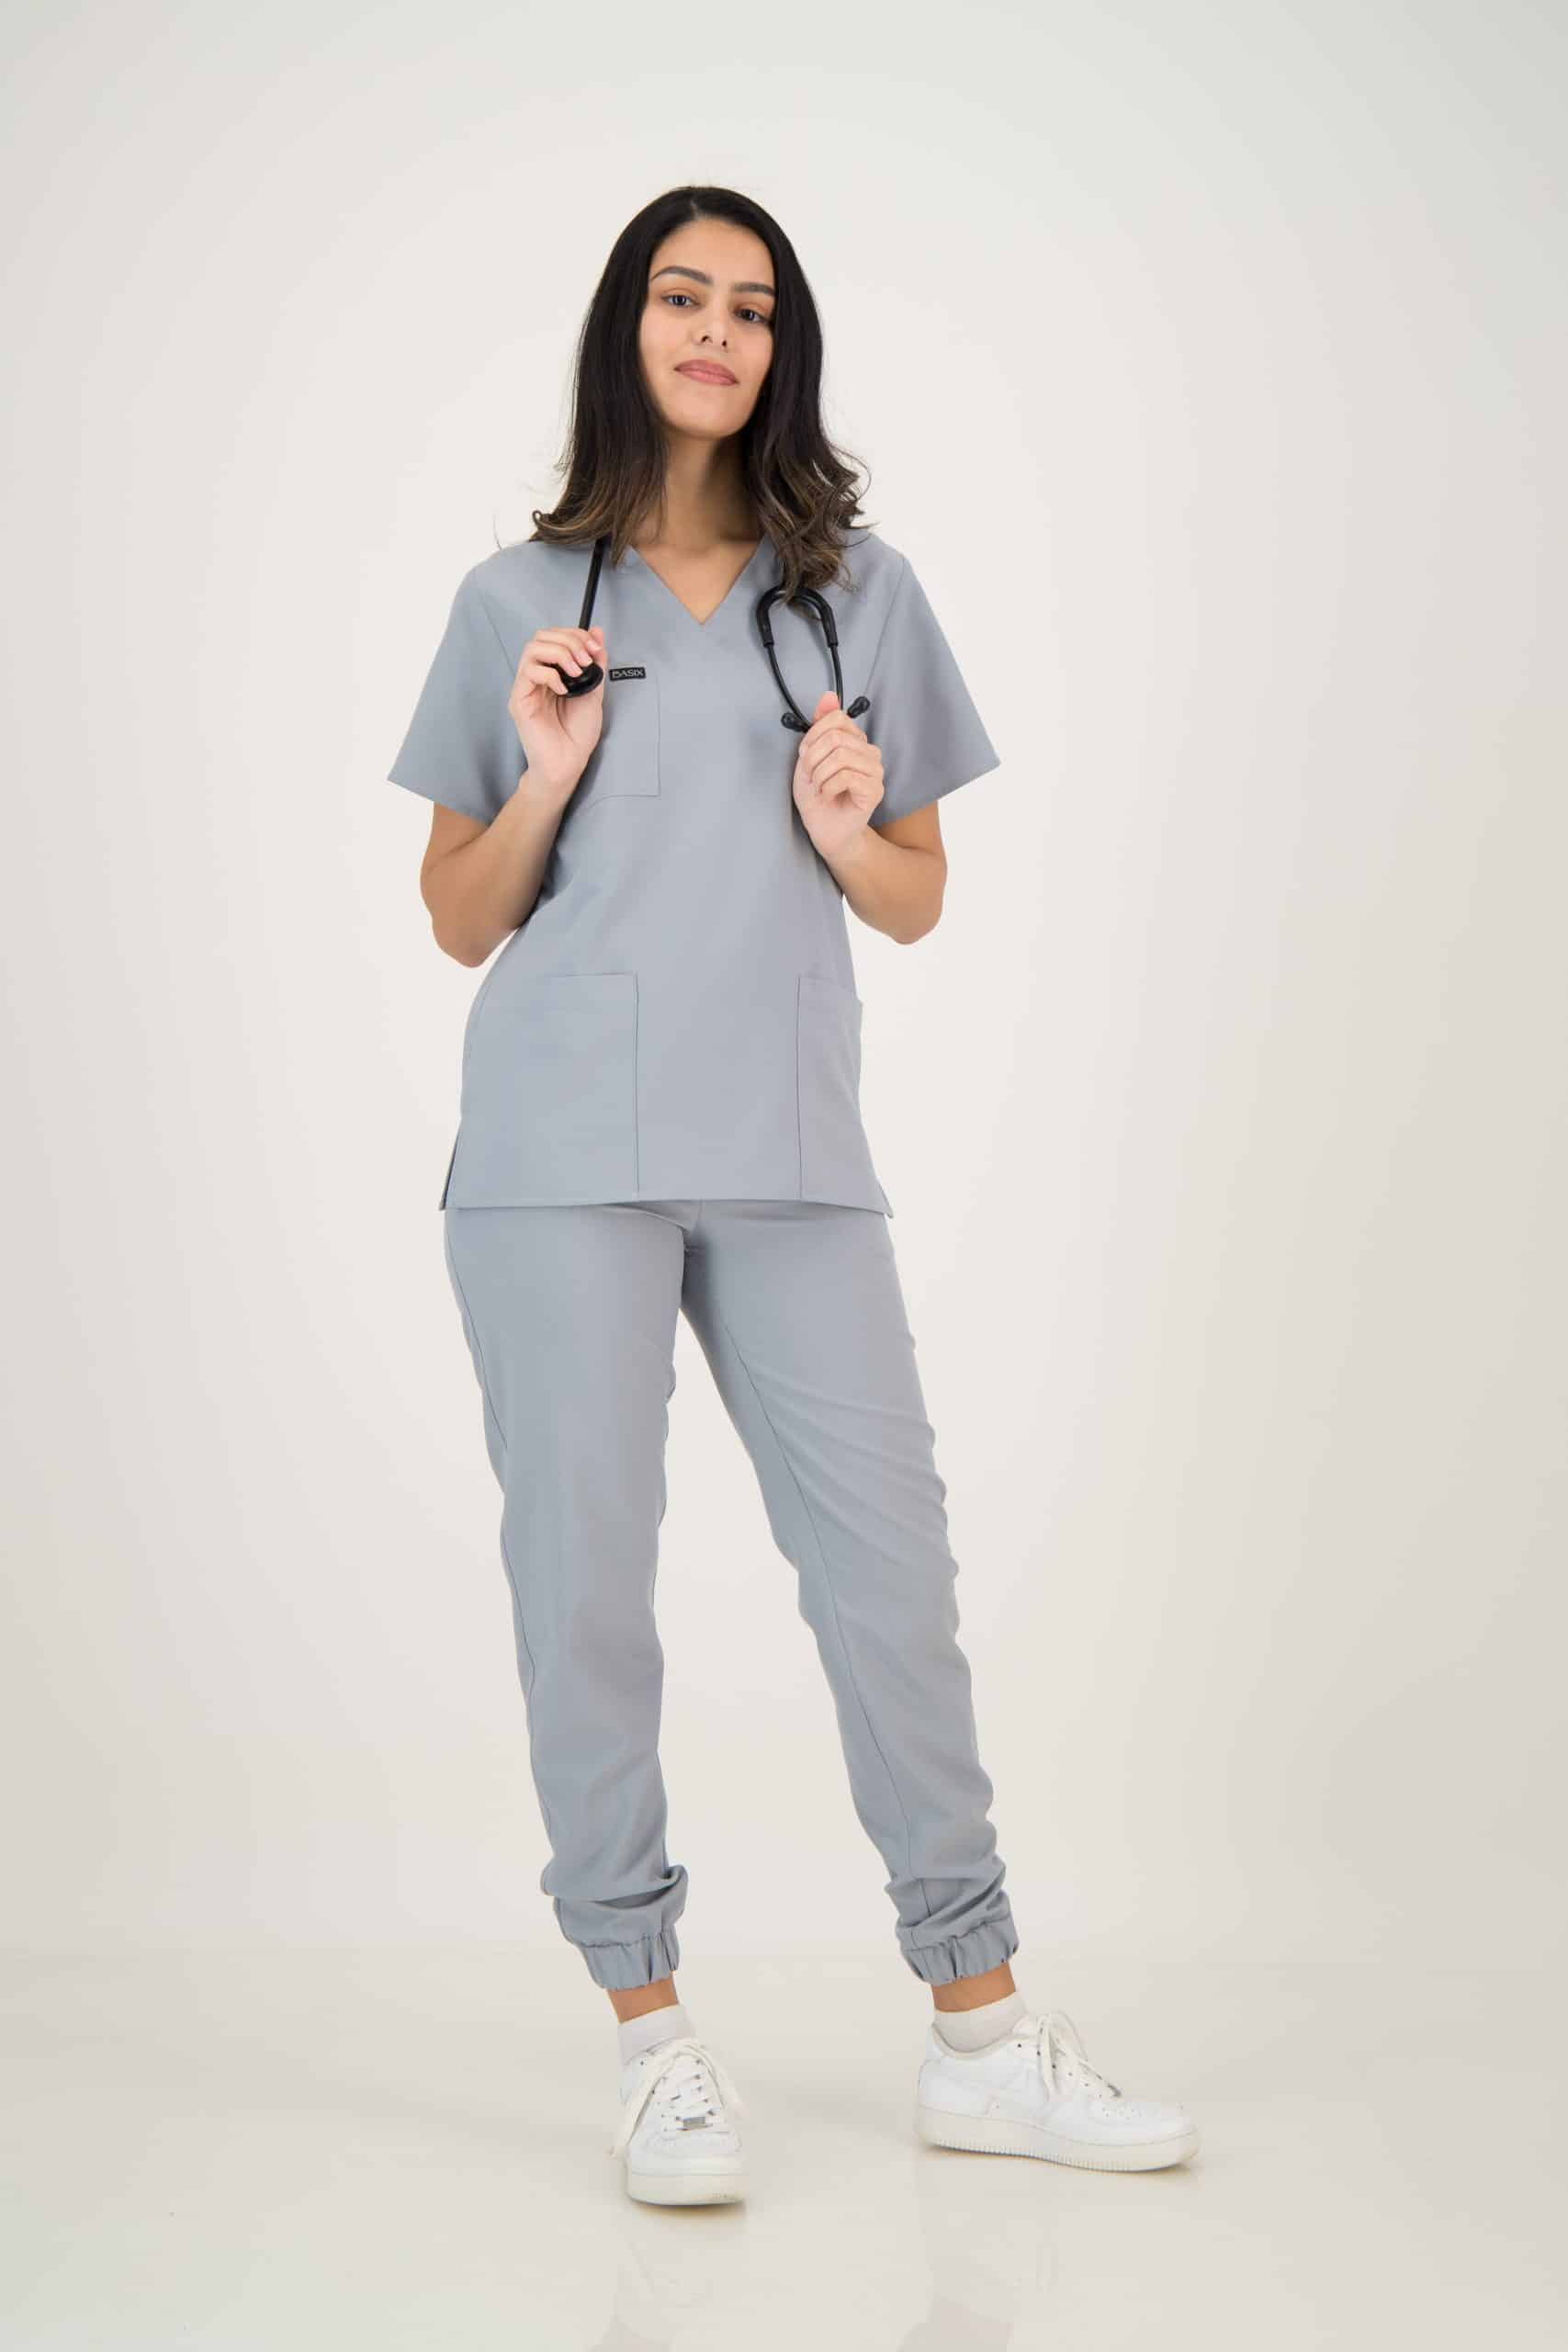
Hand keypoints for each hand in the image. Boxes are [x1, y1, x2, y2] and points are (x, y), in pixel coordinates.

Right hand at [508, 623, 607, 798]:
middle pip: (541, 636)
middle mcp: (536, 676)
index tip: (595, 648)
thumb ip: (595, 662)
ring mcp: (526, 687)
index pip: (554, 637)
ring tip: (576, 671)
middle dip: (568, 641)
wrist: (568, 763)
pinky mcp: (519, 700)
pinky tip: (563, 690)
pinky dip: (550, 675)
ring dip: (559, 653)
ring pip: (532, 649)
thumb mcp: (594, 690)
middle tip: (585, 659)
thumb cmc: (577, 734)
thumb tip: (597, 632)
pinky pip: (529, 672)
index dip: (574, 634)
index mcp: (552, 672)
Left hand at [791, 692, 883, 857]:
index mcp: (855, 741)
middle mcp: (870, 752)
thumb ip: (819, 726)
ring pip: (840, 755)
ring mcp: (876, 771)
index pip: (836, 719)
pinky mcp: (875, 790)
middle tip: (810, 777)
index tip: (806, 757)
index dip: (813, 737)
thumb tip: (829, 695)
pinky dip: (828, 787)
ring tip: (819, 787)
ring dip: (820, 775)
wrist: (824, 829)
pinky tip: (828, 795)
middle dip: (813, 758)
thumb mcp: (809, 756)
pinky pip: (846, 776)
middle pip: (836, 737)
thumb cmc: (817, 795)